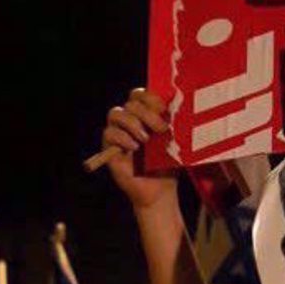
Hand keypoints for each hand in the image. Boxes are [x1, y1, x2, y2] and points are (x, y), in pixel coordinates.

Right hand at [102, 88, 176, 209]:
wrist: (160, 189)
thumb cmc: (168, 164)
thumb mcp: (174, 141)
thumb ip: (171, 123)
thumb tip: (175, 106)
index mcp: (146, 115)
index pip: (141, 94)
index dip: (150, 97)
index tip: (164, 109)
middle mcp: (130, 121)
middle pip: (130, 102)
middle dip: (147, 113)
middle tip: (161, 129)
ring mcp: (118, 133)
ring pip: (116, 113)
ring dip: (133, 123)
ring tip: (146, 140)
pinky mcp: (109, 148)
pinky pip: (109, 133)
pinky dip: (122, 138)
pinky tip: (135, 148)